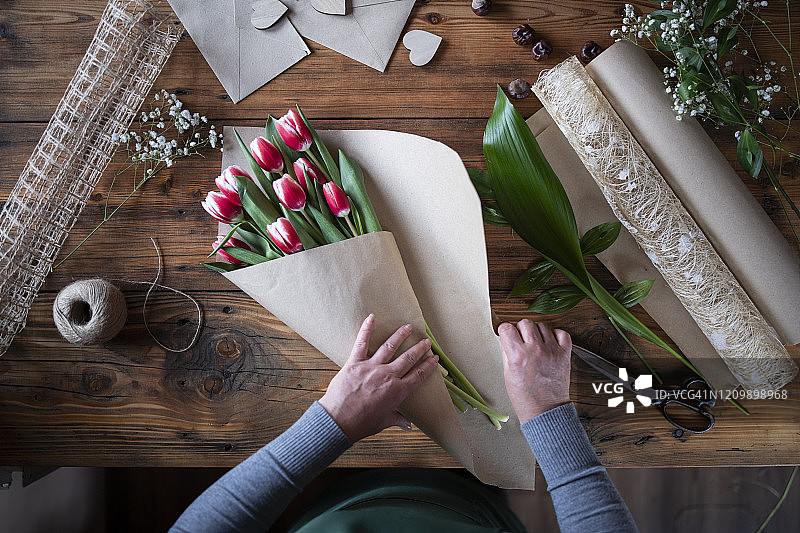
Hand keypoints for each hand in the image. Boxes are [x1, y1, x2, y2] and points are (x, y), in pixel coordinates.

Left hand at [319, 314, 438, 442]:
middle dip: (419, 348)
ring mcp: (371, 367)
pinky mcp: (355, 363)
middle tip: (426, 341)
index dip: (428, 366)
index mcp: (397, 392)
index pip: (418, 376)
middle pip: (408, 358)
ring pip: (390, 347)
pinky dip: (367, 329)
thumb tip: (408, 425)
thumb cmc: (361, 424)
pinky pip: (362, 343)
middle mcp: (387, 376)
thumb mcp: (384, 422)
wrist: (338, 421)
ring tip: (408, 327)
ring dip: (400, 335)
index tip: (435, 359)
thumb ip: (398, 420)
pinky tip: (372, 317)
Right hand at [499, 319, 571, 423]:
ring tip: (536, 344)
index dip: (505, 331)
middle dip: (520, 330)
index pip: (507, 328)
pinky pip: (561, 333)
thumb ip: (506, 353)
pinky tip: (550, 343)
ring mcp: (551, 351)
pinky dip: (555, 335)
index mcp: (518, 355)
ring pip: (542, 326)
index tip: (507, 335)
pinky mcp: (564, 354)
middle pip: (525, 323)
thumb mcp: (507, 374)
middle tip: (521, 340)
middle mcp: (535, 350)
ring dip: (537, 332)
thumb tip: (506, 339)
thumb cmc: (525, 397)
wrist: (545, 411)